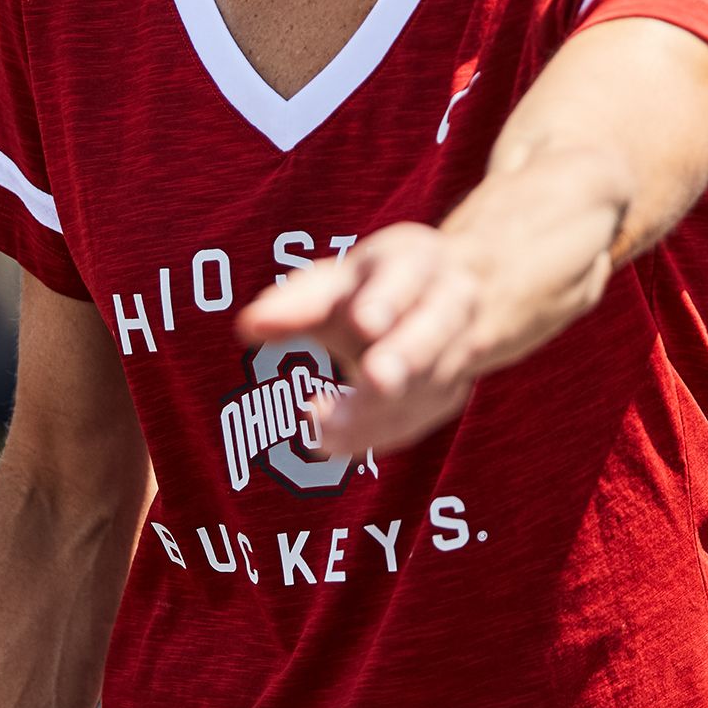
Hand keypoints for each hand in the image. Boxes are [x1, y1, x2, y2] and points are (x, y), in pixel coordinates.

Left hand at [236, 224, 484, 456]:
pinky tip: (334, 445)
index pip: (405, 278)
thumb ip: (299, 303)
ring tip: (324, 434)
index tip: (364, 321)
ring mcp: (460, 350)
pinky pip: (418, 418)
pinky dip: (378, 434)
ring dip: (379, 411)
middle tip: (374, 379)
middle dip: (405, 357)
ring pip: (428, 383)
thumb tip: (248, 327)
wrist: (452, 292)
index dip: (387, 300)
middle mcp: (450, 304)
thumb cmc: (375, 285)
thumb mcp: (341, 280)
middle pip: (431, 333)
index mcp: (416, 262)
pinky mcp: (451, 393)